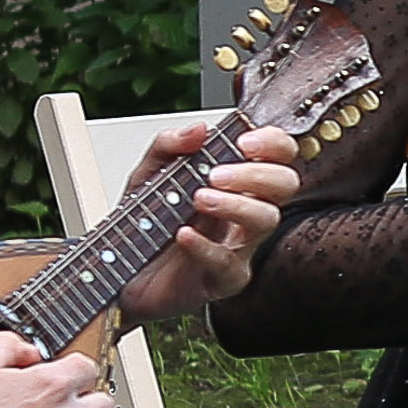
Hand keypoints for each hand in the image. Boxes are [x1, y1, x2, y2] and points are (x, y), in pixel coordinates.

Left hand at [133, 124, 294, 322]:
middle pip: (285, 184)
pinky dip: (205, 246)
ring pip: (266, 220)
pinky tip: (184, 234)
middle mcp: (244, 210)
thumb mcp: (147, 174)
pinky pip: (228, 263)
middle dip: (257, 173)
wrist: (122, 272)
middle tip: (217, 175)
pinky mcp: (223, 278)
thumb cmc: (144, 226)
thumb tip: (199, 129)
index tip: (244, 142)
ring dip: (236, 204)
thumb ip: (168, 145)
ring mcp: (239, 245)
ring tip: (200, 199)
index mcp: (235, 182)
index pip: (278, 154)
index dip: (272, 143)